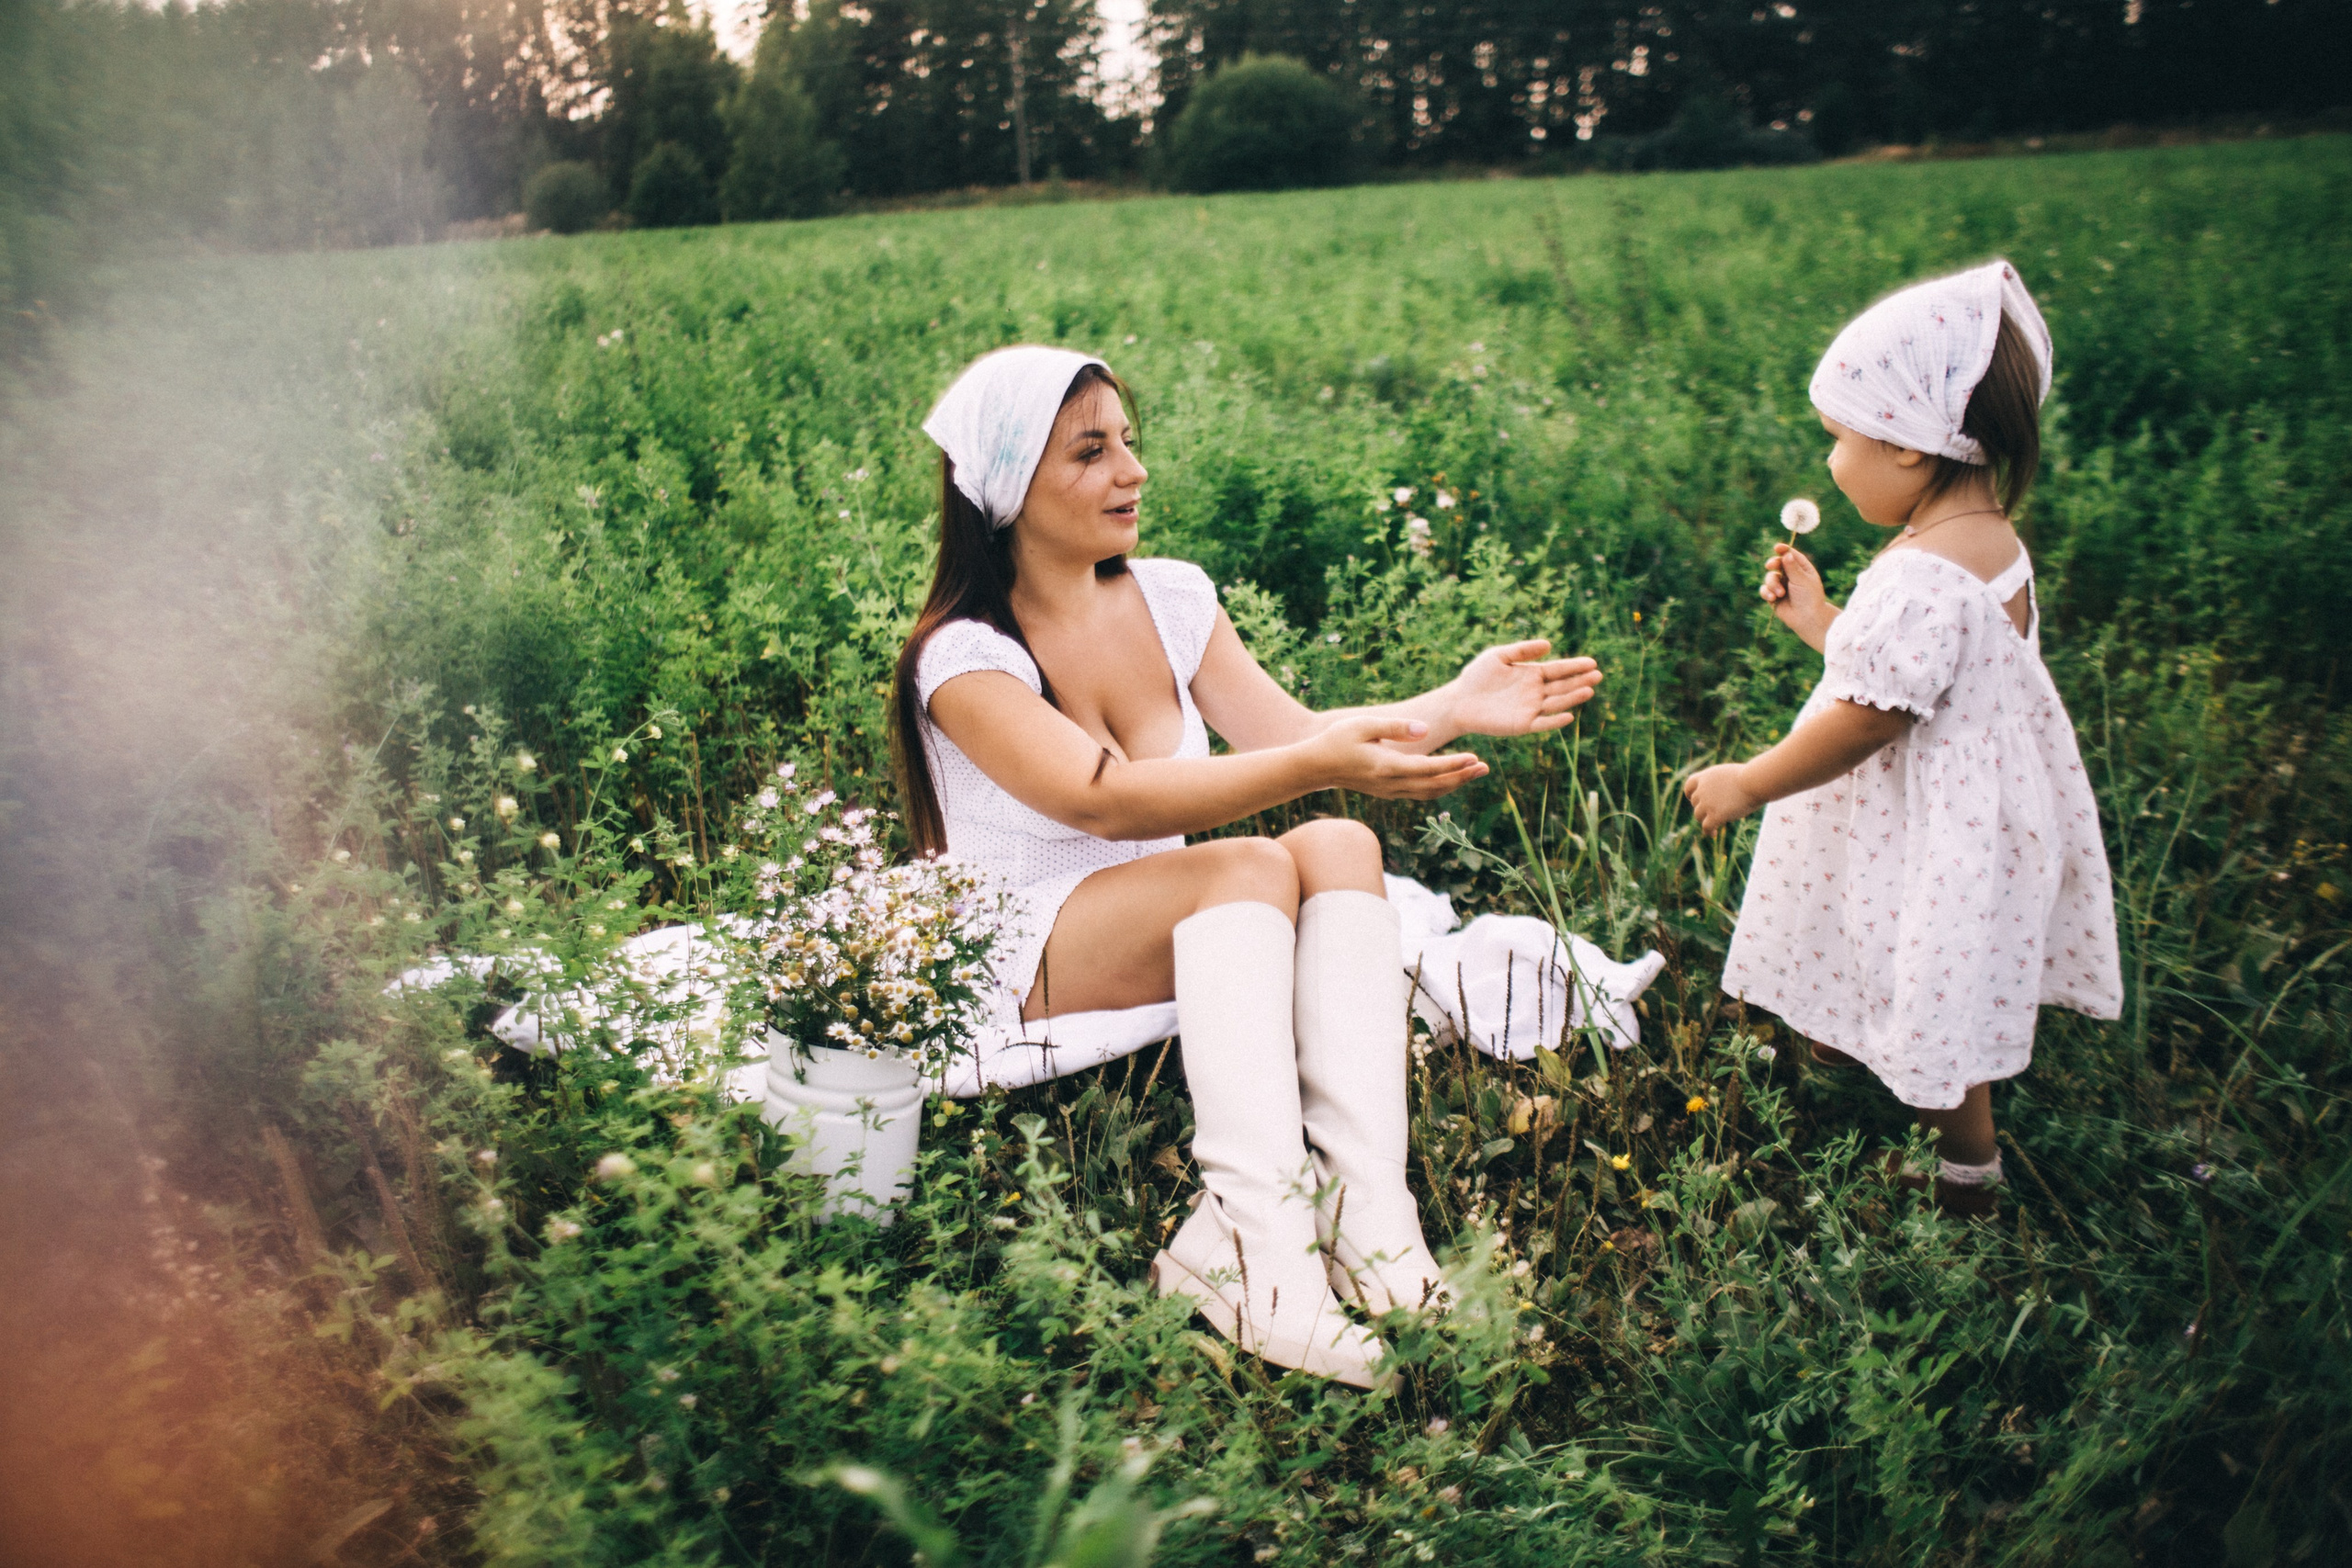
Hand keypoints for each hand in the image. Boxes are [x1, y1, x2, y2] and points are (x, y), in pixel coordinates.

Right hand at [1308, 715, 1488, 799]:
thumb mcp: (1364, 724)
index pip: (1429, 768)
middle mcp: (1391, 784)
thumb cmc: (1337, 740)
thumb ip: (1395, 726)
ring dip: (1454, 784)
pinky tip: (1451, 778)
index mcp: (1387, 766)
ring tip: (1475, 772)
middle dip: (1462, 777)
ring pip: (1430, 793)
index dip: (1454, 765)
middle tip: (1486, 767)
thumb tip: (1425, 730)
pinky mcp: (1388, 792)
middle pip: (1435, 785)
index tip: (1475, 757)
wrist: (1315, 766)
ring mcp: (1390, 791)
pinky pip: (1420, 793)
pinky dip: (1440, 787)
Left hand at [1444, 640, 1602, 738]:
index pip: (1559, 670)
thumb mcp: (1499, 656)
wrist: (1459, 701)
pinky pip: (1542, 723)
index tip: (1592, 662)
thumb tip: (1549, 645)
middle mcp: (1535, 692)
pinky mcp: (1522, 725)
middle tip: (1598, 675)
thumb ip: (1522, 651)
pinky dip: (1555, 721)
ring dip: (1573, 698)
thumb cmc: (1477, 676)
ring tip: (1588, 690)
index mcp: (1532, 674)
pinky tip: (1568, 715)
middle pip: (1562, 686)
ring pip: (1557, 703)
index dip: (1575, 666)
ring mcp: (1531, 709)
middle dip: (1580, 681)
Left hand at [1683, 762, 1761, 831]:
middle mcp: (1703, 789)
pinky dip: (1708, 831)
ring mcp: (1707, 803)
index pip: (1690, 786)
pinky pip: (1706, 827)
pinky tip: (1714, 833)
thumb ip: (1721, 783)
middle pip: (1695, 802)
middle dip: (1702, 808)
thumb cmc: (1751, 777)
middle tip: (1712, 813)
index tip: (1693, 799)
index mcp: (1706, 776)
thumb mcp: (1731, 775)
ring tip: (1714, 826)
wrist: (1754, 782)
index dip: (1691, 794)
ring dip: (1705, 820)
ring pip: (1699, 815)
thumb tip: (1723, 794)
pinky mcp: (1715, 815)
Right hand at [1761, 543, 1836, 651]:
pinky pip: (1764, 590)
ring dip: (1772, 584)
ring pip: (1769, 577)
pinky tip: (1772, 598)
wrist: (1807, 619)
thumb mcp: (1802, 580)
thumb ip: (1792, 567)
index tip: (1777, 548)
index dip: (1783, 550)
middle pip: (1776, 563)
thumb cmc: (1809, 598)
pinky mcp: (1773, 596)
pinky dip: (1767, 593)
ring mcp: (1781, 585)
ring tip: (1780, 594)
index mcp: (1801, 568)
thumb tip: (1786, 554)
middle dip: (1772, 564)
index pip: (1790, 555)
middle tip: (1770, 566)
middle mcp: (1790, 575)